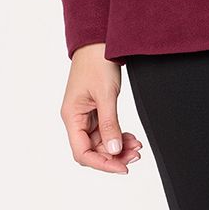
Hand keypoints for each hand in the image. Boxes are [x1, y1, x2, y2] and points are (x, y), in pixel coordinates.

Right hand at [61, 43, 144, 172]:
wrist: (99, 41)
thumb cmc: (97, 62)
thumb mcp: (106, 95)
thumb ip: (110, 124)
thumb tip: (113, 151)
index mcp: (71, 116)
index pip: (82, 152)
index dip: (102, 164)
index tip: (123, 168)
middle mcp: (76, 119)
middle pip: (93, 150)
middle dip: (114, 156)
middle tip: (137, 155)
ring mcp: (86, 116)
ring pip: (101, 143)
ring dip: (118, 147)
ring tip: (137, 146)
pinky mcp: (96, 111)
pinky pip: (106, 132)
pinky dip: (119, 136)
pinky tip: (132, 138)